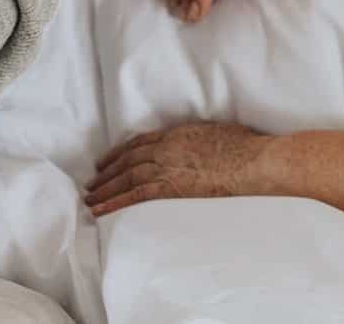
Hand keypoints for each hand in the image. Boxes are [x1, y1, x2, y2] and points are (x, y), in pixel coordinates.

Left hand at [85, 122, 269, 216]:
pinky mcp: (171, 187)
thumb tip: (192, 145)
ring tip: (90, 199)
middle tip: (91, 184)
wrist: (252, 161)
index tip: (107, 162)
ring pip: (126, 177)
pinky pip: (135, 195)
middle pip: (127, 160)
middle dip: (107, 173)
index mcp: (176, 133)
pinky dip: (115, 202)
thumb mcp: (214, 133)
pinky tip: (101, 210)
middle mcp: (166, 148)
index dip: (120, 153)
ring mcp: (167, 166)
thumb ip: (195, 139)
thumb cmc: (244, 147)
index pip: (139, 143)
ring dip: (105, 189)